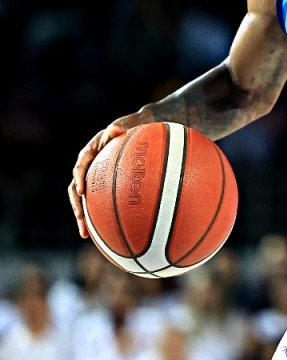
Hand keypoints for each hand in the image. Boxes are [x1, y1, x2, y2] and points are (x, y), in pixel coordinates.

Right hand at [68, 118, 140, 237]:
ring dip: (83, 217)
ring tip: (85, 235)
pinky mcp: (101, 186)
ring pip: (83, 200)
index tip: (81, 191)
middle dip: (77, 207)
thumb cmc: (133, 127)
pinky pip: (98, 202)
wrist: (138, 130)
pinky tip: (106, 233)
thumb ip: (119, 128)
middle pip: (75, 190)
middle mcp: (88, 167)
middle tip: (81, 221)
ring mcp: (93, 178)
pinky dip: (100, 216)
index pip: (80, 167)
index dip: (79, 178)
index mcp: (90, 153)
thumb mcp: (126, 125)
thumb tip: (114, 129)